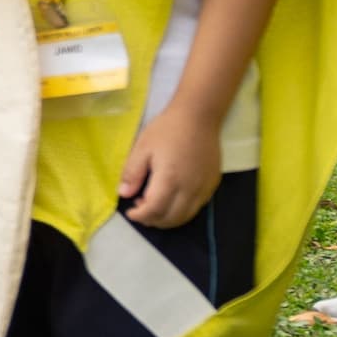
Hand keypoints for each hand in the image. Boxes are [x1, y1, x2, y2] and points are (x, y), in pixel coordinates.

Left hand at [118, 105, 224, 228]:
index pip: (154, 210)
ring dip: (168, 218)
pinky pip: (197, 206)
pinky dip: (182, 210)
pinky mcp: (212, 184)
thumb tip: (124, 194)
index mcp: (170, 180)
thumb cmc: (167, 129)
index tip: (130, 212)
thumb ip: (133, 173)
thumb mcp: (142, 148)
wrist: (199, 115)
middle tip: (141, 210)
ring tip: (155, 205)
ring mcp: (204, 188)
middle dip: (153, 220)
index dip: (140, 216)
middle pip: (171, 218)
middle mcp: (190, 189)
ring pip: (186, 216)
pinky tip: (173, 198)